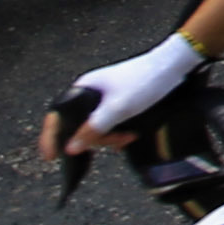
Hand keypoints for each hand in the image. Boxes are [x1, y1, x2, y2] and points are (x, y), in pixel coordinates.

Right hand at [45, 31, 205, 158]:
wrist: (173, 66)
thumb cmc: (144, 82)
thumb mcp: (117, 109)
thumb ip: (93, 129)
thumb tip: (70, 148)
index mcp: (83, 89)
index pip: (57, 116)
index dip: (51, 137)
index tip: (50, 158)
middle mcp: (90, 93)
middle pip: (80, 126)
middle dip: (98, 139)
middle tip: (118, 142)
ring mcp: (104, 98)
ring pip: (97, 127)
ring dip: (112, 137)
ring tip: (130, 136)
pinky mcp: (117, 103)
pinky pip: (110, 124)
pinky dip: (118, 132)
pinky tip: (130, 135)